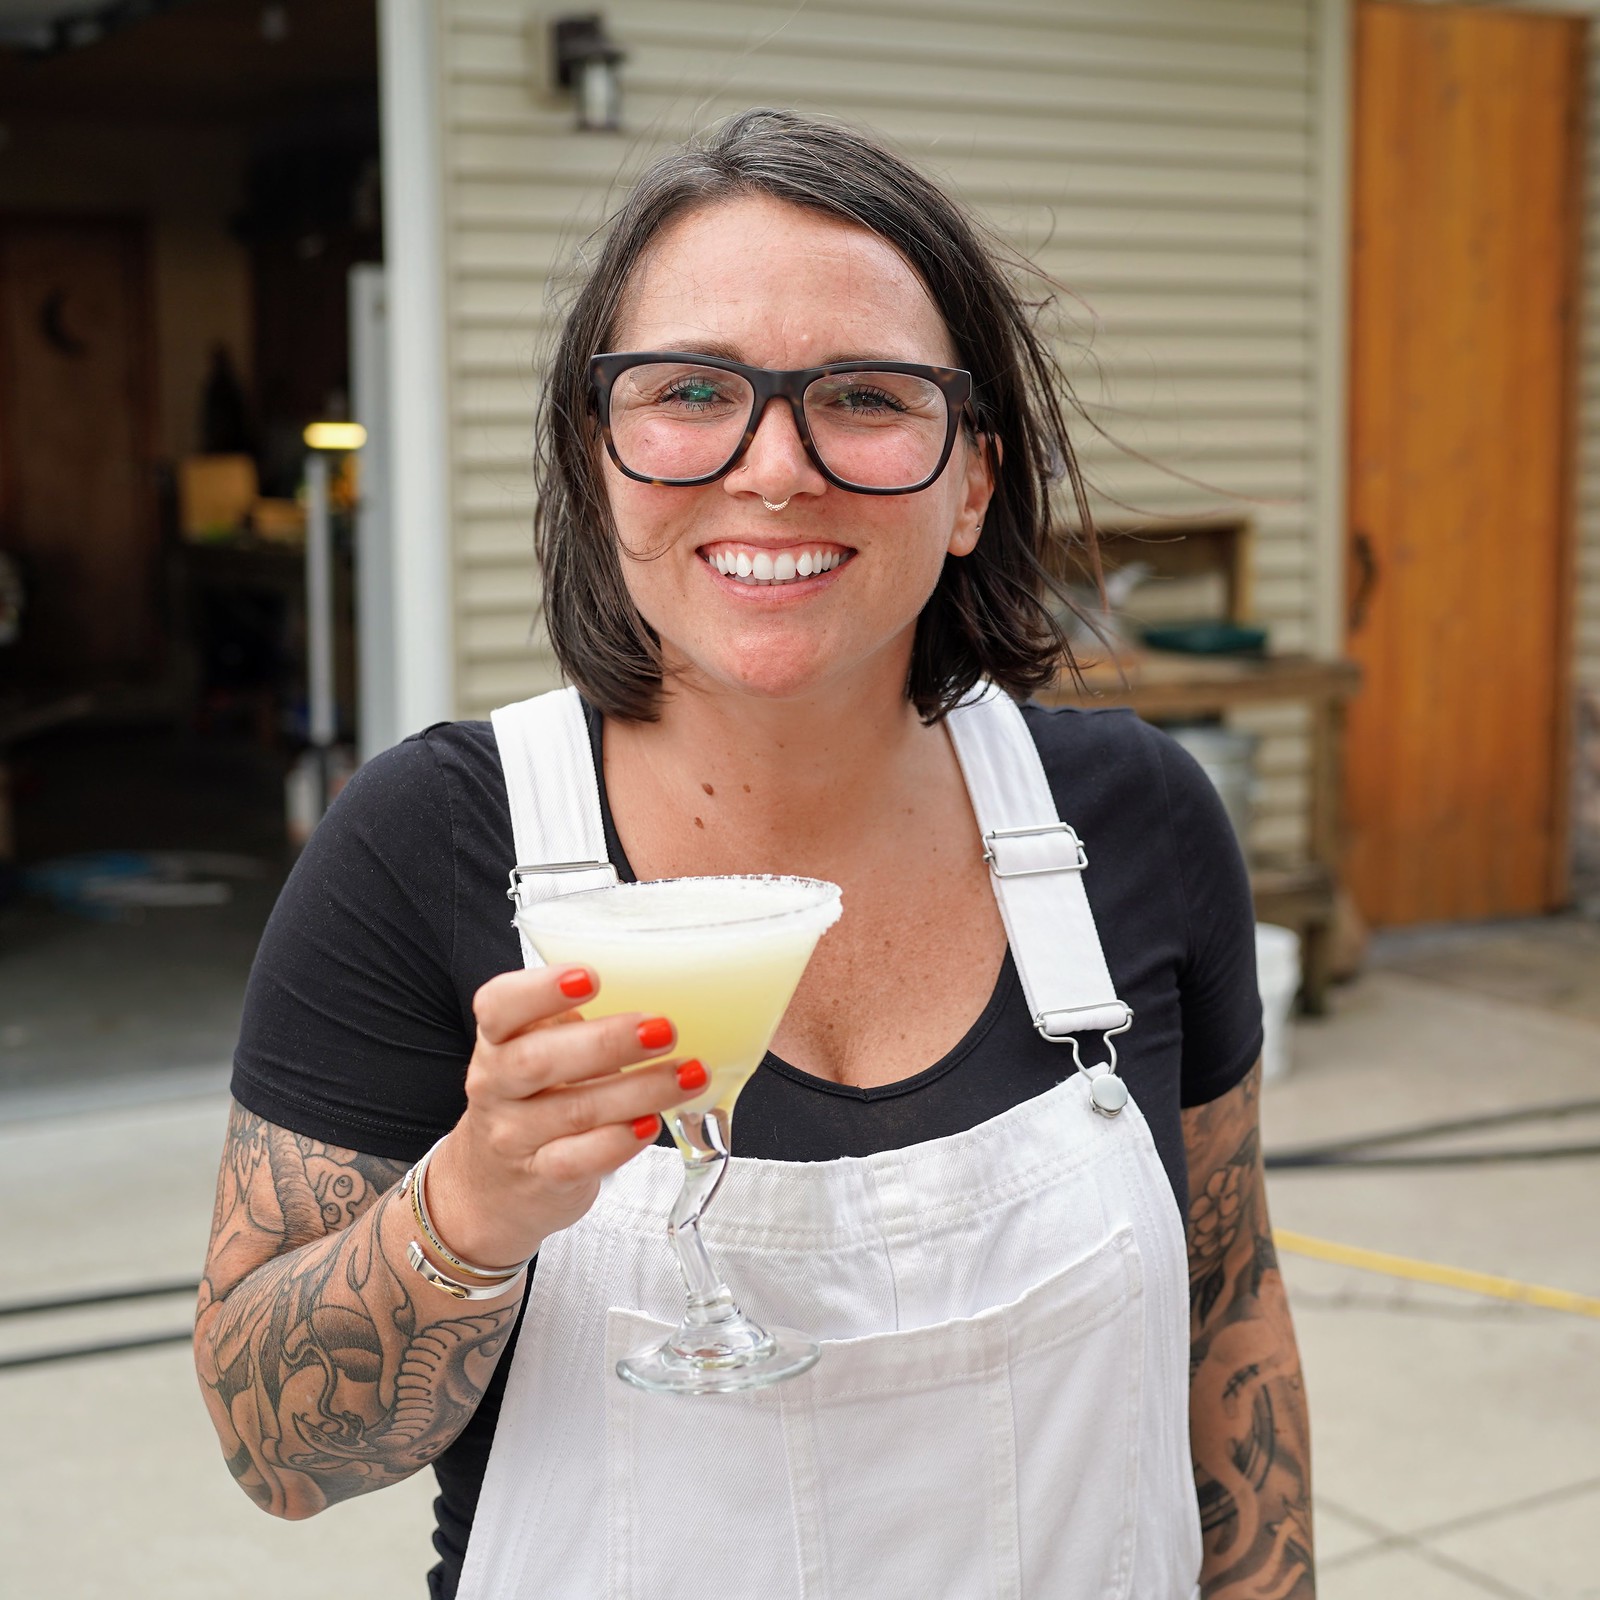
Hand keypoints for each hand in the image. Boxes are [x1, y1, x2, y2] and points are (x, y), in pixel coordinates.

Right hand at [422, 965, 703, 1268]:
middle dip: (607, 1041)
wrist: (491, 1187)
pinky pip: (580, 1160)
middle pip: (537, 1060)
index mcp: (497, 1040)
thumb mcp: (538, 1051)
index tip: (591, 977)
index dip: (540, 989)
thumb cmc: (532, 1100)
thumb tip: (663, 995)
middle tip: (664, 1029)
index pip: (499, 1006)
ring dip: (640, 1090)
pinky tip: (652, 1123)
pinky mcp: (540, 1179)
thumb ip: (578, 1025)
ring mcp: (514, 1136)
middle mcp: (496, 1085)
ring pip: (574, 1111)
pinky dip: (620, 1141)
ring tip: (689, 1074)